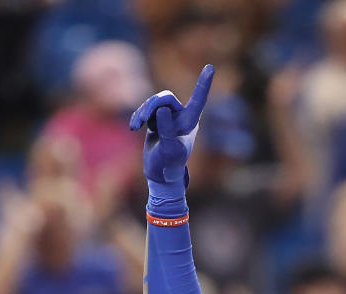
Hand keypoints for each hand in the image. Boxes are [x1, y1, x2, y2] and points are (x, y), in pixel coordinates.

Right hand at [128, 65, 214, 204]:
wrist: (160, 173)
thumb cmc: (168, 165)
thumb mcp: (168, 150)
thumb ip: (166, 130)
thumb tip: (162, 110)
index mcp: (190, 122)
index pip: (198, 100)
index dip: (203, 84)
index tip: (211, 67)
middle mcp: (182, 116)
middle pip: (164, 98)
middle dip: (150, 106)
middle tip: (140, 123)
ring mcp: (169, 117)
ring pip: (153, 102)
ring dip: (142, 113)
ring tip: (136, 128)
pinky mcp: (157, 119)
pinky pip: (145, 109)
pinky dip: (138, 116)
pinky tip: (134, 127)